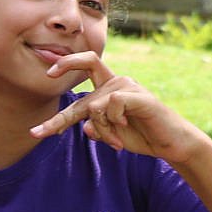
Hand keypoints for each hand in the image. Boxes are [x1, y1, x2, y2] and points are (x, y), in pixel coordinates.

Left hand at [28, 52, 201, 159]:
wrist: (171, 144)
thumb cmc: (141, 136)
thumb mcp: (112, 135)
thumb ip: (97, 129)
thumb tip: (85, 127)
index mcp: (107, 88)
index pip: (81, 73)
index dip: (64, 67)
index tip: (46, 73)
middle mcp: (116, 82)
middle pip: (83, 82)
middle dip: (61, 99)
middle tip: (39, 116)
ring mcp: (127, 86)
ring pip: (94, 106)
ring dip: (102, 130)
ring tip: (117, 141)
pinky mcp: (138, 95)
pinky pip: (111, 106)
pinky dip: (114, 122)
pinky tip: (127, 127)